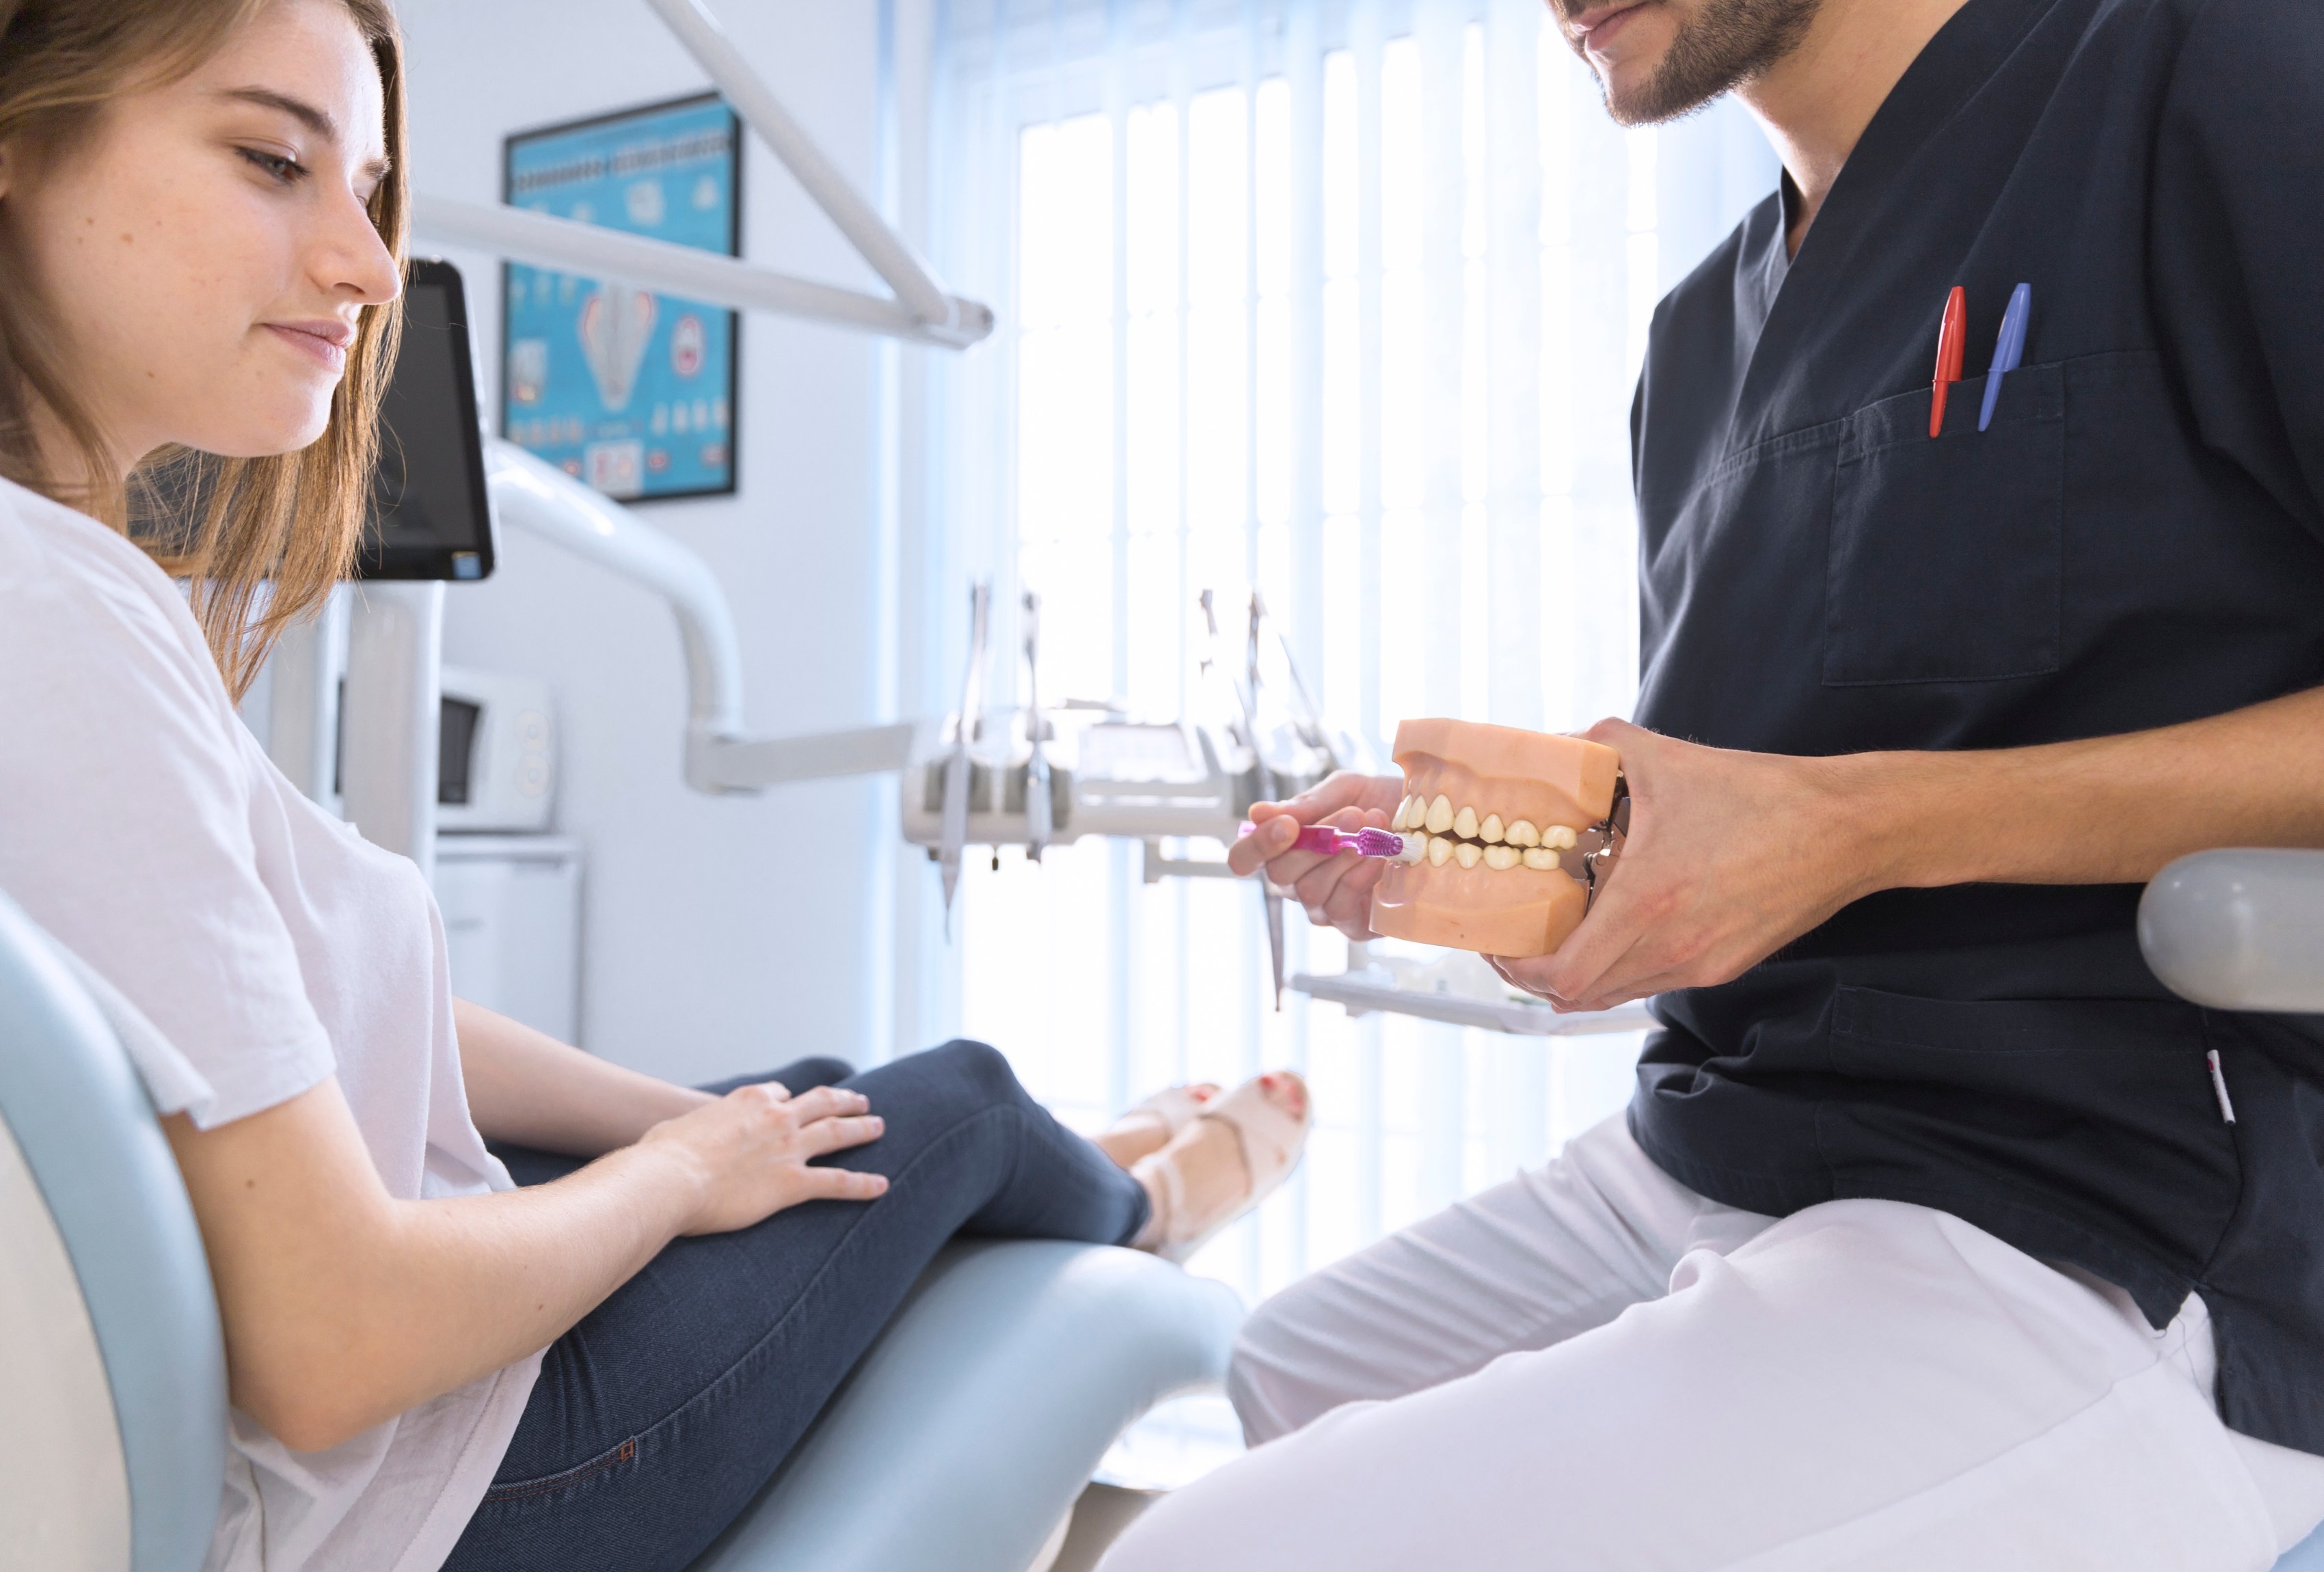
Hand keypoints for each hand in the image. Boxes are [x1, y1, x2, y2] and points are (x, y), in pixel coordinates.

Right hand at [642, 1082, 889, 1234]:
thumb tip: (682, 1136)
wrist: (668, 1178)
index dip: (789, 1101)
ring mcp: (788, 1148)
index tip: (793, 1106)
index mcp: (748, 1100)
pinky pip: (837, 1182)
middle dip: (844, 1101)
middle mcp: (776, 1118)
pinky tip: (881, 1186)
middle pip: (820, 1103)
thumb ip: (693, 1128)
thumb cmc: (662, 1155)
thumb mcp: (677, 1127)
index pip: (780, 1095)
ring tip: (878, 1126)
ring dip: (861, 1129)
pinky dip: (862, 1185)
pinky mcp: (792, 1183)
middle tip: (861, 1101)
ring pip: (837, 1134)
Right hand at [1227, 771, 1407, 940]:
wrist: (1438, 820)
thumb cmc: (1383, 801)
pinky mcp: (1356, 926)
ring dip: (1344, 856)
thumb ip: (1306, 804)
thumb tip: (1257, 813)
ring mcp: (1325, 908)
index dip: (1257, 846)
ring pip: (1311, 892)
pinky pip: (1342, 907)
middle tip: (1353, 815)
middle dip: (1316, 842)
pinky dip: (1361, 877)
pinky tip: (1381, 857)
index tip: (1288, 826)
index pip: (1245, 859)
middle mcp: (1298, 883)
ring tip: (1375, 828)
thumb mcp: (1346, 790)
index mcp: (1287, 849)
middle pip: (1280, 875)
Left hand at [1490, 719, 1875, 1011]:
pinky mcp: (1725, 967)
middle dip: (1536, 973)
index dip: (1518, 968)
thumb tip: (1552, 743)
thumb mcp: (1665, 758)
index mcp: (1649, 902)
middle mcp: (1673, 947)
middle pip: (1578, 994)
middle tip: (1515, 938)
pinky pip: (1653, 980)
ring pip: (1615, 992)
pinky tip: (1615, 928)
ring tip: (1558, 933)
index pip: (1562, 974)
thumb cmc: (1761, 795)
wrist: (1847, 829)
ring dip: (1578, 971)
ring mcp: (1702, 964)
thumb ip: (1598, 744)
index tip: (1497, 940)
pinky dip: (1621, 965)